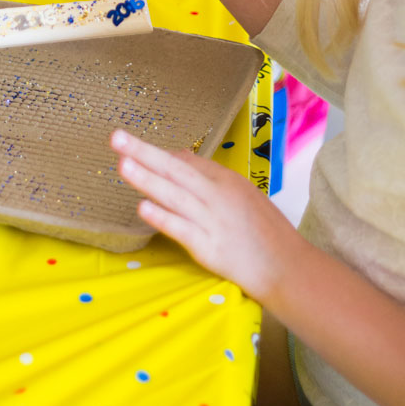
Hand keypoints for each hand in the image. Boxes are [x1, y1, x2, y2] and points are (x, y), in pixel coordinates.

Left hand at [111, 129, 300, 304]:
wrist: (288, 267)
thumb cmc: (266, 231)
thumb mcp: (243, 195)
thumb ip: (212, 180)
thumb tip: (179, 161)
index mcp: (226, 181)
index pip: (188, 162)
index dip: (161, 157)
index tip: (136, 150)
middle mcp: (217, 196)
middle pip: (176, 170)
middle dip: (145, 152)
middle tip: (116, 138)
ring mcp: (212, 221)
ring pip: (175, 195)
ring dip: (147, 179)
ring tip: (122, 164)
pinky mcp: (209, 248)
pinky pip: (182, 229)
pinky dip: (162, 217)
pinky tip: (142, 208)